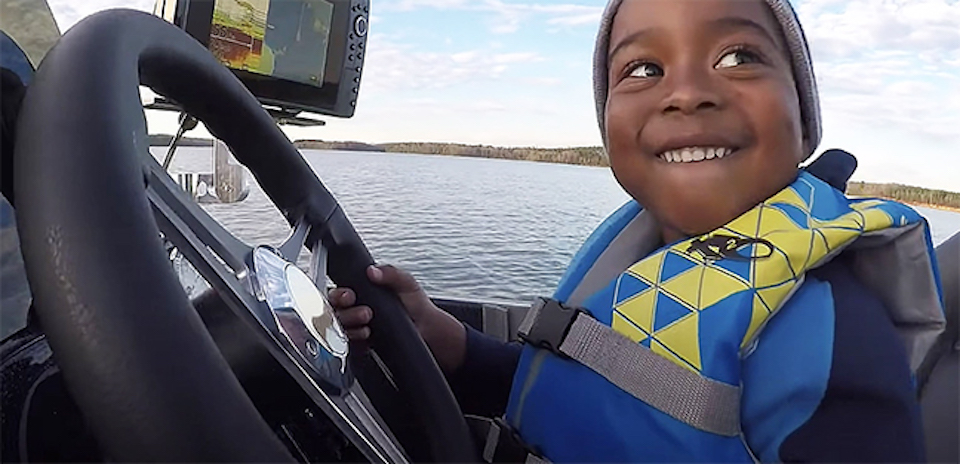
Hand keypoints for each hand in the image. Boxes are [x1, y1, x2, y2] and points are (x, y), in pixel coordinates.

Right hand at [326, 264, 466, 372]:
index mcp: (363, 291)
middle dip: (345, 310)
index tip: (350, 295)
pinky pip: (348, 342)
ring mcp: (357, 326)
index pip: (339, 291)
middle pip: (334, 309)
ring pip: (339, 326)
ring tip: (368, 321)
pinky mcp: (361, 343)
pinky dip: (354, 338)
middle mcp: (356, 308)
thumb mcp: (406, 283)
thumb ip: (391, 273)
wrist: (428, 330)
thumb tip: (372, 271)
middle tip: (365, 311)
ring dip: (350, 323)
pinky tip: (367, 334)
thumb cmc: (416, 304)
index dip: (340, 294)